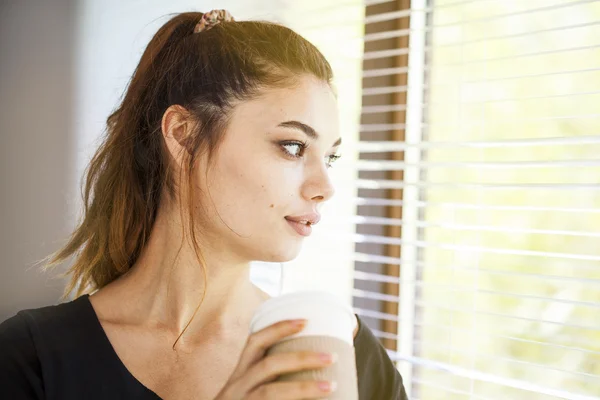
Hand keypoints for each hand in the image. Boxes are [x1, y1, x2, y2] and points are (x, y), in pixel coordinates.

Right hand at [214, 319, 337, 399]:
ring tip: (331, 386)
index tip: (305, 321)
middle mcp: (237, 388)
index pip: (255, 343)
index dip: (279, 329)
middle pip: (269, 365)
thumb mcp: (247, 390)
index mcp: (240, 375)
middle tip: (331, 356)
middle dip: (302, 358)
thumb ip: (270, 378)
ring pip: (271, 392)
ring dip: (304, 387)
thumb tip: (313, 364)